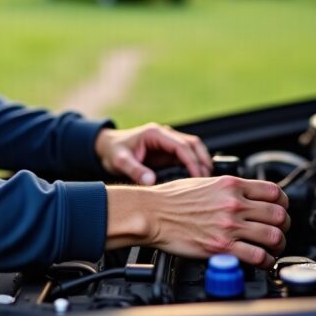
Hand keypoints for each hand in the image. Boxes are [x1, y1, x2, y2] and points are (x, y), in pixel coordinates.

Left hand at [95, 123, 211, 184]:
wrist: (107, 147)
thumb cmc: (113, 151)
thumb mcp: (120, 161)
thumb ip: (135, 170)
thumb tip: (151, 181)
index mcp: (155, 134)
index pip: (181, 145)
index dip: (192, 161)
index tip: (198, 176)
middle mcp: (164, 135)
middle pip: (193, 144)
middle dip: (202, 161)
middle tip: (207, 180)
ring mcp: (167, 142)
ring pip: (193, 148)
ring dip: (201, 162)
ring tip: (206, 181)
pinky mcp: (168, 151)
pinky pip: (186, 156)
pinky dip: (195, 165)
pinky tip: (198, 180)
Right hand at [106, 176, 289, 267]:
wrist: (151, 213)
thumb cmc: (171, 199)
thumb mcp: (204, 181)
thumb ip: (229, 188)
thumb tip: (245, 195)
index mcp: (231, 184)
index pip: (275, 192)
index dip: (283, 204)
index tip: (279, 210)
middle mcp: (234, 203)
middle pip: (279, 215)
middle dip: (284, 226)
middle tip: (278, 231)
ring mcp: (229, 225)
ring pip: (274, 236)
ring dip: (278, 245)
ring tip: (272, 248)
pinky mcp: (222, 246)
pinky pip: (258, 256)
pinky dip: (266, 261)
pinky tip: (261, 261)